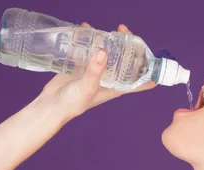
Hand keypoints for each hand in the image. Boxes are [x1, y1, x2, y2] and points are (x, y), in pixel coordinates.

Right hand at [38, 23, 157, 120]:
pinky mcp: (83, 65)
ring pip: (108, 52)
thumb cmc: (72, 103)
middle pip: (125, 60)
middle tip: (122, 30)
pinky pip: (90, 49)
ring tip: (107, 29)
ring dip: (109, 40)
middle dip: (127, 44)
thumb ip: (95, 71)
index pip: (140, 81)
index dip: (149, 69)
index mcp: (116, 87)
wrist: (51, 105)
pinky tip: (85, 29)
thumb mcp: (87, 88)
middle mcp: (109, 78)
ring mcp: (97, 71)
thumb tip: (104, 52)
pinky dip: (89, 39)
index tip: (151, 55)